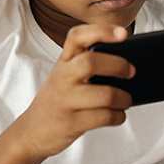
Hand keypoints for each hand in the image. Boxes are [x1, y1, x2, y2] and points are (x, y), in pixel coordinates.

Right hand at [13, 25, 134, 159]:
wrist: (32, 131)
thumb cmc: (57, 99)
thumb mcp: (65, 75)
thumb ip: (87, 64)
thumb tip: (127, 63)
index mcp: (63, 61)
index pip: (77, 36)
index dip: (101, 31)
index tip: (123, 33)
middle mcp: (62, 77)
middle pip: (91, 62)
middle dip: (118, 65)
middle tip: (131, 71)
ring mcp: (65, 100)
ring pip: (105, 94)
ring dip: (124, 98)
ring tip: (126, 100)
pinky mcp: (71, 123)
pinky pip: (104, 117)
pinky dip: (118, 116)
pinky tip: (117, 115)